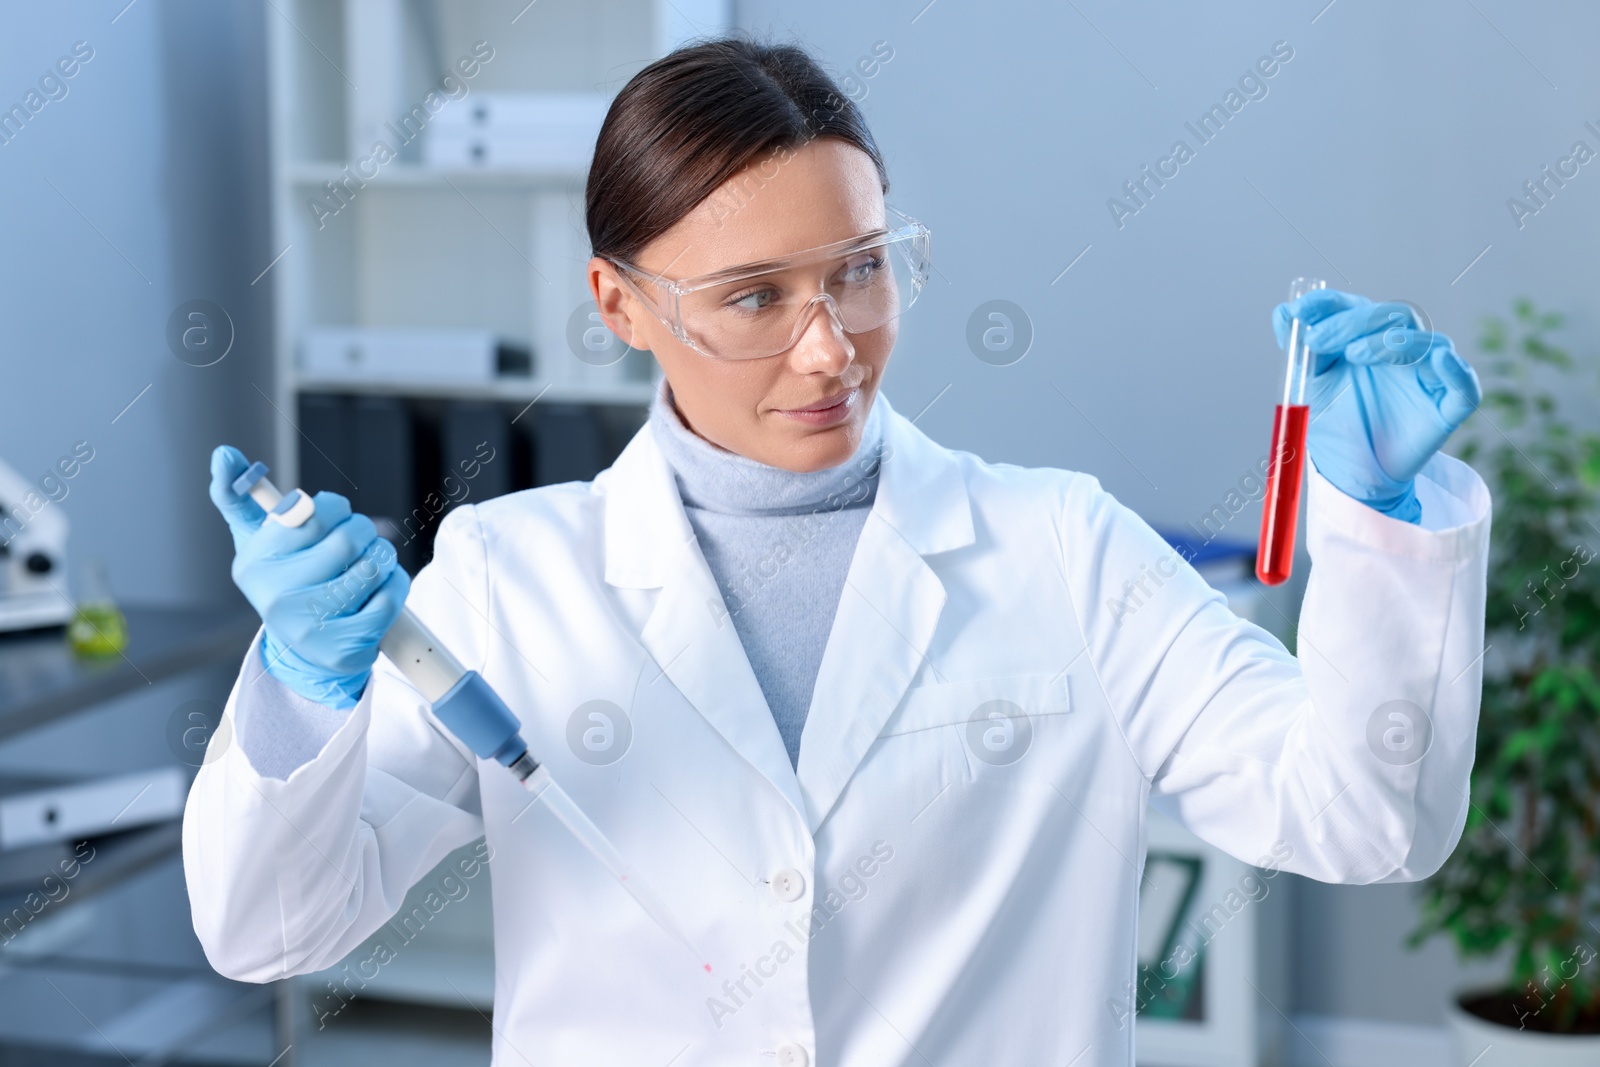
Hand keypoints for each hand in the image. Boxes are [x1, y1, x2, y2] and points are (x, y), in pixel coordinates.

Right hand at [208, 445, 409, 707]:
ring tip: (368, 563)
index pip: (314, 512)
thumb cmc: (285, 578)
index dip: (336, 507)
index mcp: (255, 562)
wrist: (300, 649)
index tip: (334, 514)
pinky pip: (390, 597)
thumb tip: (223, 452)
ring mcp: (310, 627)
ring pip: (374, 566)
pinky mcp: (343, 650)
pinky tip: (378, 590)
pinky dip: (394, 585)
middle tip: (359, 538)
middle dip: (363, 530)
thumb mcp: (255, 538)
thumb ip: (237, 493)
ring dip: (382, 556)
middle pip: (349, 538)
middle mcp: (276, 597)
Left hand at [1272, 290, 1481, 523]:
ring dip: (1390, 341)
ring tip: (1354, 354)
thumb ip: (1301, 351)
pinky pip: (1463, 383)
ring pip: (1426, 341)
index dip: (1329, 304)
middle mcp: (1403, 349)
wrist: (1352, 473)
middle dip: (1350, 323)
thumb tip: (1281, 312)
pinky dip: (1453, 368)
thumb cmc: (1336, 423)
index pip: (1356, 307)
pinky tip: (1438, 359)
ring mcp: (1430, 374)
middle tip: (1316, 340)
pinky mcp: (1451, 404)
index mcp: (1370, 337)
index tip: (1299, 311)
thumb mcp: (1311, 386)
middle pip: (1391, 316)